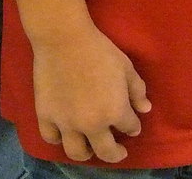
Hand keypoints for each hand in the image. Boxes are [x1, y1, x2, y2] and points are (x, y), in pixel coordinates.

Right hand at [32, 21, 150, 162]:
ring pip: (77, 153)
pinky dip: (58, 138)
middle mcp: (92, 124)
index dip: (132, 126)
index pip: (130, 128)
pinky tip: (64, 133)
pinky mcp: (46, 115)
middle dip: (116, 153)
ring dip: (87, 153)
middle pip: (106, 152)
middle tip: (118, 150)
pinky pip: (51, 138)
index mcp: (115, 111)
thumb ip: (137, 90)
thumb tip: (145, 109)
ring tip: (89, 147)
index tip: (132, 123)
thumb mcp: (125, 66)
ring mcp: (67, 122)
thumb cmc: (98, 49)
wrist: (63, 38)